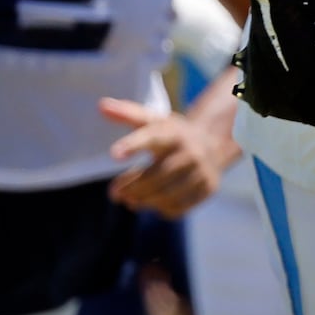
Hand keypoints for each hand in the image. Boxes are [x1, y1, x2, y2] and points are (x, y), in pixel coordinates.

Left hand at [101, 97, 239, 217]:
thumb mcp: (153, 120)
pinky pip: (181, 206)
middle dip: (133, 186)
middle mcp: (191, 151)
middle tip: (114, 194)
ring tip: (129, 201)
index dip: (133, 145)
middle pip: (158, 174)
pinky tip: (151, 204)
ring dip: (145, 200)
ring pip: (169, 194)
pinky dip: (162, 209)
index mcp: (174, 132)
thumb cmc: (172, 133)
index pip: (152, 137)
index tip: (114, 154)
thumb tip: (101, 105)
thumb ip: (127, 113)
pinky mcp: (209, 187)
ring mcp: (202, 171)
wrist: (214, 143)